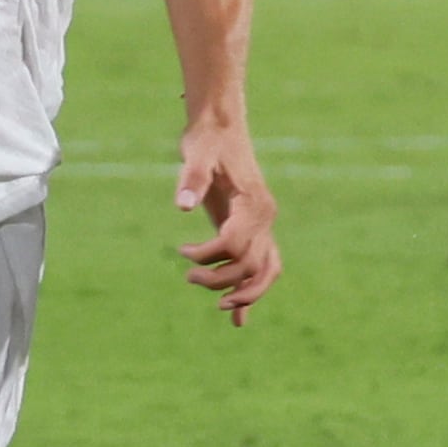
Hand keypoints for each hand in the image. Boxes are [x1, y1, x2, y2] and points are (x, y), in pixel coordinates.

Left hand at [173, 119, 280, 326]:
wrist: (220, 126)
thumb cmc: (207, 139)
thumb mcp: (196, 154)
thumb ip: (191, 180)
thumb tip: (183, 206)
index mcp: (253, 203)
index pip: (235, 246)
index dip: (207, 256)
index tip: (182, 252)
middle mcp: (265, 216)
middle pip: (251, 266)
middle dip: (220, 280)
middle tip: (188, 278)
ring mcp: (263, 224)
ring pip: (266, 272)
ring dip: (245, 294)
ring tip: (220, 307)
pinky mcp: (254, 228)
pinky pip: (262, 266)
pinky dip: (252, 292)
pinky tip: (238, 320)